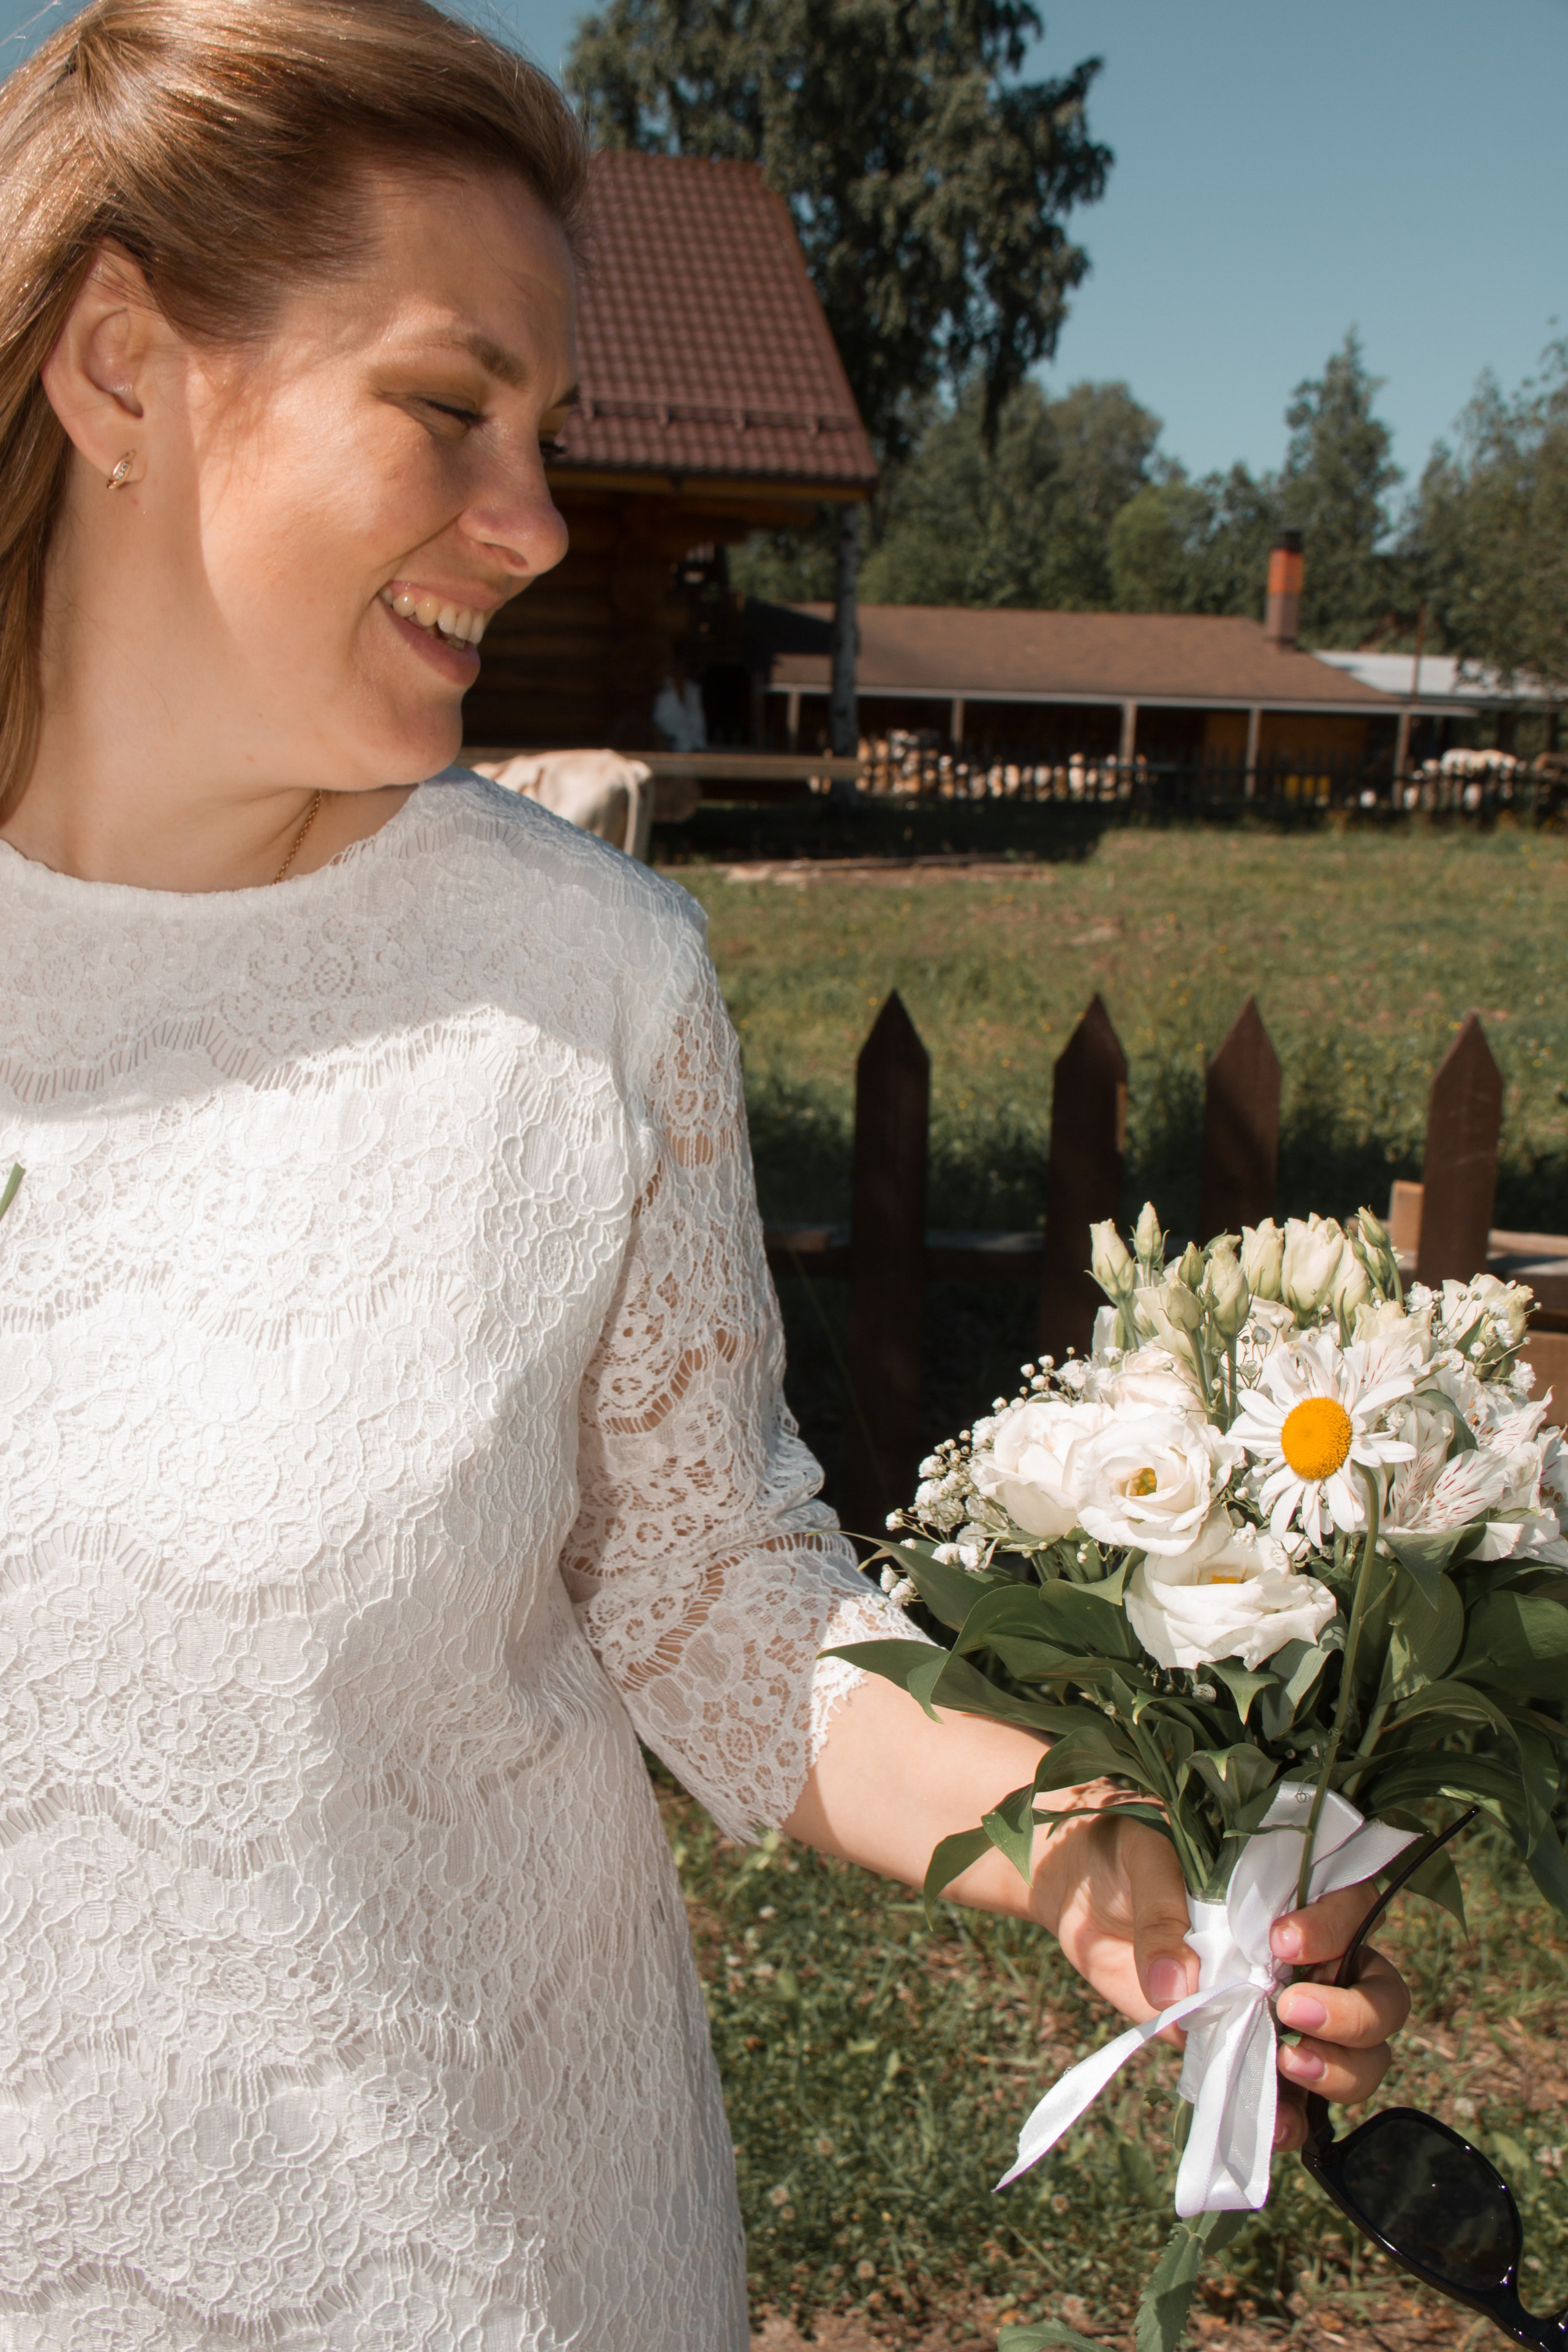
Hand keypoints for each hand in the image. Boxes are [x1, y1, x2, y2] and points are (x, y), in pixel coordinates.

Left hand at [1033, 1809, 1411, 2151]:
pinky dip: (1292, 2120)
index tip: (1282, 1942)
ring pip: (1358, 2055)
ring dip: (1338, 2070)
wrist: (1084, 1896)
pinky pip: (1295, 2101)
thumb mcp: (1146, 1863)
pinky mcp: (1248, 2054)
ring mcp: (1283, 2013)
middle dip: (1352, 2014)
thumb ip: (1164, 1915)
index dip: (1334, 1929)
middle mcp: (1308, 1957)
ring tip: (1288, 2064)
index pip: (1354, 1908)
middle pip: (1378, 1996)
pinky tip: (1272, 2127)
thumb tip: (1175, 1986)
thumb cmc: (1128, 1858)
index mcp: (1297, 1893)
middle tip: (1291, 2009)